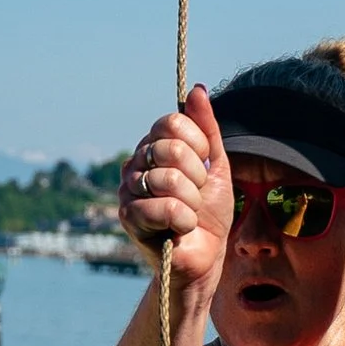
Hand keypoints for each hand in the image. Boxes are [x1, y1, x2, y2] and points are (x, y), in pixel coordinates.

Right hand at [118, 85, 232, 284]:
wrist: (204, 257)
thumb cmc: (209, 214)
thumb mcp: (216, 166)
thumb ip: (207, 128)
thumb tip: (195, 89)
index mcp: (155, 147)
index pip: (172, 122)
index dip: (198, 144)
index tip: (205, 165)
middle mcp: (136, 163)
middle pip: (171, 148)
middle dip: (198, 176)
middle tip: (197, 194)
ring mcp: (128, 189)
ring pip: (169, 180)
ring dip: (192, 202)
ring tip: (189, 214)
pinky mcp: (128, 217)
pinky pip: (163, 207)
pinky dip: (184, 220)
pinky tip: (181, 228)